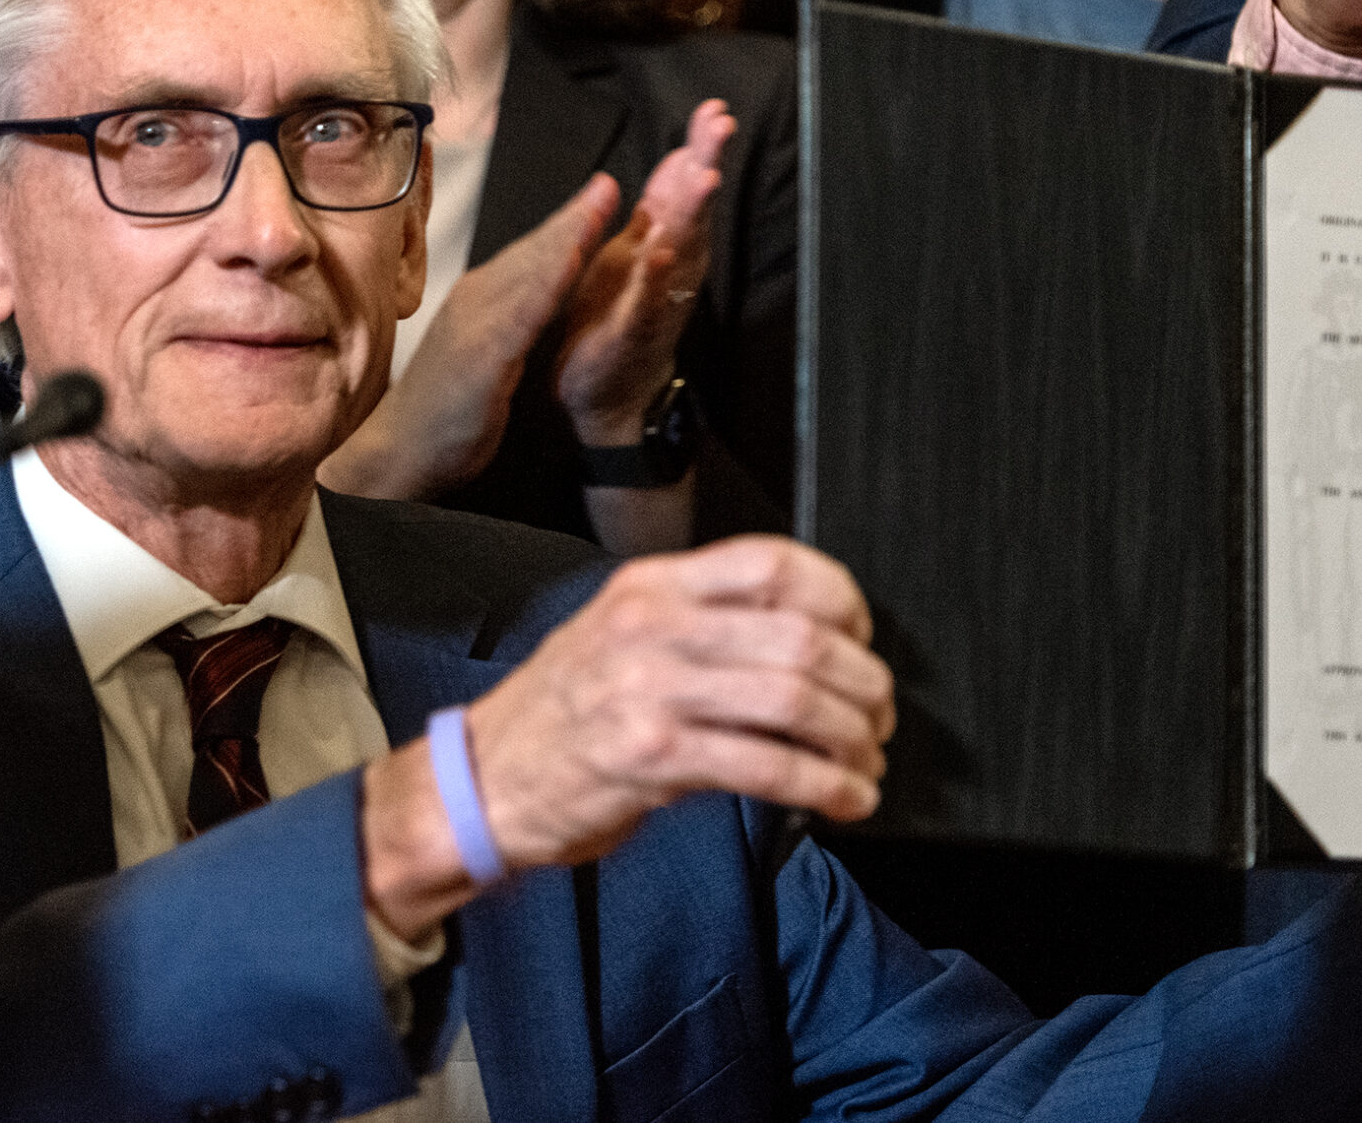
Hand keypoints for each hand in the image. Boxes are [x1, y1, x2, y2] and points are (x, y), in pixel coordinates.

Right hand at [318, 175, 620, 499]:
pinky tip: (572, 265)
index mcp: (480, 299)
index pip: (530, 254)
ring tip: (598, 207)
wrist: (397, 451)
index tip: (598, 194)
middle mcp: (477, 300)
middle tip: (607, 184)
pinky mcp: (481, 356)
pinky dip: (548, 285)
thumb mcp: (482, 351)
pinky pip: (523, 314)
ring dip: (565, 237)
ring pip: (530, 273)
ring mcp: (477, 325)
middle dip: (573, 216)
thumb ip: (506, 320)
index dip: (565, 223)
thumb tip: (532, 297)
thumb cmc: (440, 407)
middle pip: (533, 252)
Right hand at [361, 536, 892, 938]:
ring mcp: (650, 689)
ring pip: (795, 700)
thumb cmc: (562, 714)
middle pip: (802, 636)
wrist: (482, 779)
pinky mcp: (652, 758)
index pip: (776, 564)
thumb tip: (811, 638)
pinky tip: (843, 798)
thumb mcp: (622, 634)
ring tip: (865, 763)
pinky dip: (825, 786)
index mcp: (654, 585)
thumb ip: (703, 623)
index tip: (862, 639)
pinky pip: (768, 765)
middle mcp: (654, 625)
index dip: (843, 601)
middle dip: (865, 685)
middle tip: (879, 717)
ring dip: (853, 739)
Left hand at [558, 100, 733, 444]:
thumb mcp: (636, 247)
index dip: (700, 147)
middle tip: (722, 128)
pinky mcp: (634, 332)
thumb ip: (664, 205)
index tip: (715, 110)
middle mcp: (671, 266)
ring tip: (704, 179)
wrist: (607, 392)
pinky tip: (662, 254)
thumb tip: (688, 156)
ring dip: (692, 215)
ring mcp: (657, 299)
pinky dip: (657, 279)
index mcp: (663, 240)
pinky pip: (648, 302)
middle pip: (694, 208)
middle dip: (707, 166)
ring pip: (680, 250)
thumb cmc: (620, 314)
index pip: (685, 185)